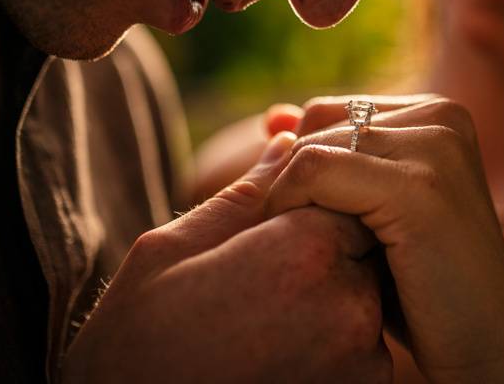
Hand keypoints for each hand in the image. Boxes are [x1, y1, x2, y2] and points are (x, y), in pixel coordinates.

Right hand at [63, 132, 391, 382]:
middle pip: (360, 246)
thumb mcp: (173, 250)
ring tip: (265, 323)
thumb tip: (286, 144)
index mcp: (302, 249)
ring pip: (364, 299)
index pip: (340, 194)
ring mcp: (360, 360)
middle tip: (264, 282)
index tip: (267, 236)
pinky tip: (277, 354)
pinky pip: (363, 351)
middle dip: (323, 252)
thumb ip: (246, 193)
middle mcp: (347, 303)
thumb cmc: (139, 338)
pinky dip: (332, 346)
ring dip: (329, 300)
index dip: (305, 209)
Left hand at [265, 95, 503, 383]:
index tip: (296, 217)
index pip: (327, 112)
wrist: (486, 343)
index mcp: (439, 114)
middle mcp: (443, 117)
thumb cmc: (424, 284)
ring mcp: (436, 147)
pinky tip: (302, 251)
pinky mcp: (418, 187)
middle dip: (288, 182)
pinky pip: (314, 171)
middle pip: (317, 125)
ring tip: (300, 248)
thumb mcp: (373, 208)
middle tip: (291, 238)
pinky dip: (289, 207)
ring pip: (310, 147)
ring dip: (287, 199)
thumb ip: (332, 157)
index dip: (297, 166)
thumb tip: (274, 118)